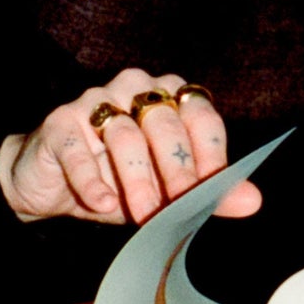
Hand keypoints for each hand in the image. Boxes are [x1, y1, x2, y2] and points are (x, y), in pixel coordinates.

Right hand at [0, 68, 262, 225]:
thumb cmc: (117, 182)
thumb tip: (252, 201)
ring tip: (144, 216)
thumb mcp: (165, 191)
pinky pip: (79, 148)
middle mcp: (135, 87)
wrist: (51, 185)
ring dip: (138, 180)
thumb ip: (207, 192)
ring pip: (125, 135)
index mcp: (170, 95)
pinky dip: (92, 179)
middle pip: (165, 124)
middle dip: (176, 171)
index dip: (211, 155)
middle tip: (179, 209)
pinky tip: (103, 203)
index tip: (212, 193)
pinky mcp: (60, 121)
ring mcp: (95, 100)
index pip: (202, 117)